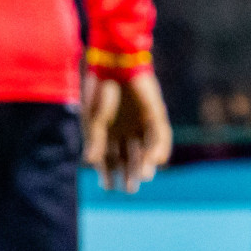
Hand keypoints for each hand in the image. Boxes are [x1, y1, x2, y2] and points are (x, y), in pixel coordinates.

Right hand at [83, 71, 172, 193]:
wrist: (114, 61)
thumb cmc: (98, 88)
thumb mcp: (94, 116)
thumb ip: (94, 139)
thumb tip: (89, 162)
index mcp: (107, 132)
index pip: (109, 158)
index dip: (108, 173)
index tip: (108, 187)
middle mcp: (125, 130)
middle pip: (128, 157)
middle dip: (129, 172)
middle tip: (130, 189)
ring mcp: (141, 123)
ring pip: (145, 149)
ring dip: (144, 163)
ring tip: (142, 177)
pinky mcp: (155, 114)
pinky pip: (160, 135)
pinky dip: (159, 148)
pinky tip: (156, 160)